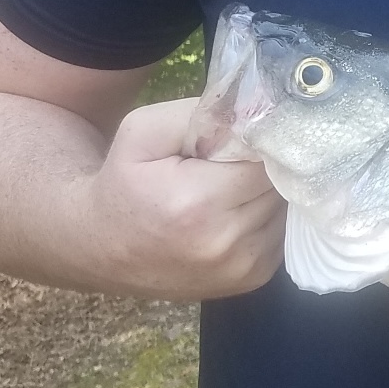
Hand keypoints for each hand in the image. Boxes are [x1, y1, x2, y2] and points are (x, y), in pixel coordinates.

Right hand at [80, 97, 285, 298]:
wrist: (102, 246)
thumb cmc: (124, 181)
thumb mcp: (145, 130)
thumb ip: (205, 114)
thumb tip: (259, 107)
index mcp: (197, 204)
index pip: (266, 159)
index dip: (258, 141)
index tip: (241, 137)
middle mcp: (225, 243)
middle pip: (280, 184)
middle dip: (263, 166)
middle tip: (232, 161)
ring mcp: (242, 268)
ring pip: (286, 208)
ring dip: (268, 192)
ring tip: (230, 187)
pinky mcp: (252, 279)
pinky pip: (281, 232)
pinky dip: (266, 216)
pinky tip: (235, 210)